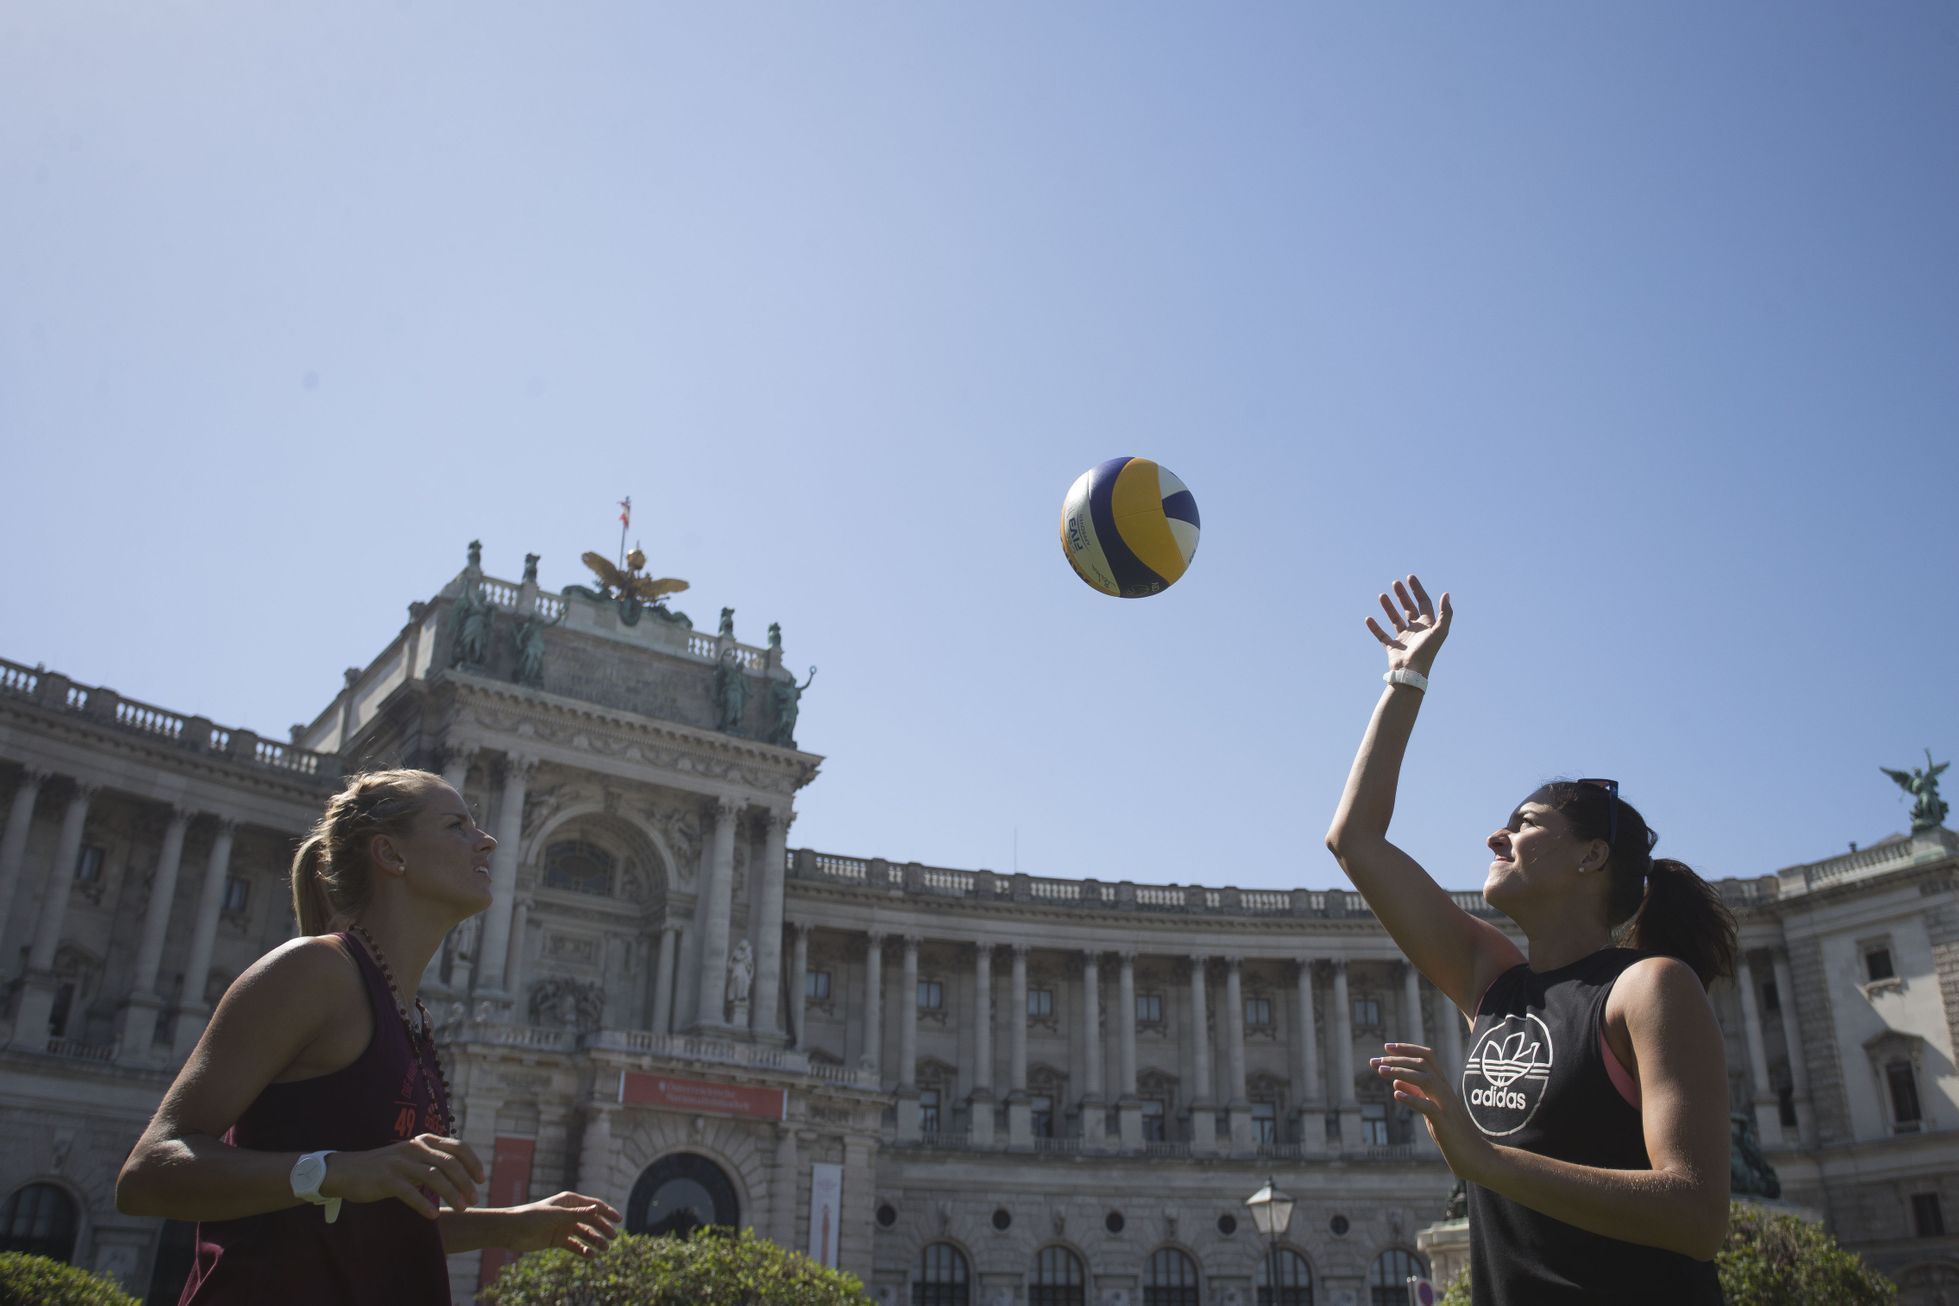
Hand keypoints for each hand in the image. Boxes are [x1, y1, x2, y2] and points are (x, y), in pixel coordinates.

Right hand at [321, 1134, 485, 1219]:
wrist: (346, 1170)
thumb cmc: (383, 1167)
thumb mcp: (410, 1157)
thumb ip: (431, 1160)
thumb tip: (458, 1173)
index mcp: (423, 1141)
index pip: (457, 1147)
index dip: (473, 1162)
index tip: (482, 1179)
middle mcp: (414, 1148)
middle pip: (449, 1163)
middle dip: (465, 1182)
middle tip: (474, 1199)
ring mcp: (400, 1163)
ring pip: (434, 1176)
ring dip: (451, 1194)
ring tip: (462, 1208)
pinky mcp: (386, 1179)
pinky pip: (410, 1192)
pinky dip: (424, 1204)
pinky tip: (433, 1215)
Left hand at [503, 1192, 622, 1255]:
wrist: (513, 1230)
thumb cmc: (534, 1217)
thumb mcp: (558, 1215)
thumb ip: (578, 1214)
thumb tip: (597, 1210)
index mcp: (570, 1201)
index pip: (593, 1205)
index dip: (607, 1212)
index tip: (619, 1220)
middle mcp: (568, 1213)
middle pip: (591, 1220)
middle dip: (603, 1229)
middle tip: (613, 1238)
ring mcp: (563, 1227)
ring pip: (584, 1234)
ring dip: (595, 1241)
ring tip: (604, 1250)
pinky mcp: (557, 1240)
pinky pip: (574, 1245)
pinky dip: (583, 1250)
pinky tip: (591, 1256)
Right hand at [1365, 575, 1450, 675]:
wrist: (1411, 671)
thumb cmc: (1426, 651)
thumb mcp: (1440, 631)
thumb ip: (1445, 613)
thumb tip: (1446, 594)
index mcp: (1427, 625)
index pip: (1423, 602)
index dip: (1418, 590)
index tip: (1410, 578)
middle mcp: (1416, 630)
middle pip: (1409, 608)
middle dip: (1403, 595)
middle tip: (1395, 583)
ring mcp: (1403, 638)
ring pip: (1395, 619)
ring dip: (1388, 607)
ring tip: (1382, 595)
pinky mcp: (1392, 647)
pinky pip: (1381, 635)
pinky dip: (1374, 627)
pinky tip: (1369, 618)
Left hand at [1371, 1042, 1495, 1182]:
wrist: (1472, 1154)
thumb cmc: (1450, 1131)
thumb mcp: (1430, 1108)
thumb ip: (1416, 1093)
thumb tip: (1397, 1081)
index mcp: (1442, 1085)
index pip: (1427, 1057)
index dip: (1407, 1049)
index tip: (1386, 1046)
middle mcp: (1445, 1090)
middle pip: (1423, 1064)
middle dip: (1398, 1059)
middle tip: (1375, 1061)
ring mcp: (1446, 1105)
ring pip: (1426, 1079)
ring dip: (1401, 1073)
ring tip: (1380, 1071)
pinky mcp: (1445, 1121)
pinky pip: (1428, 1106)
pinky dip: (1412, 1098)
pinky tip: (1396, 1094)